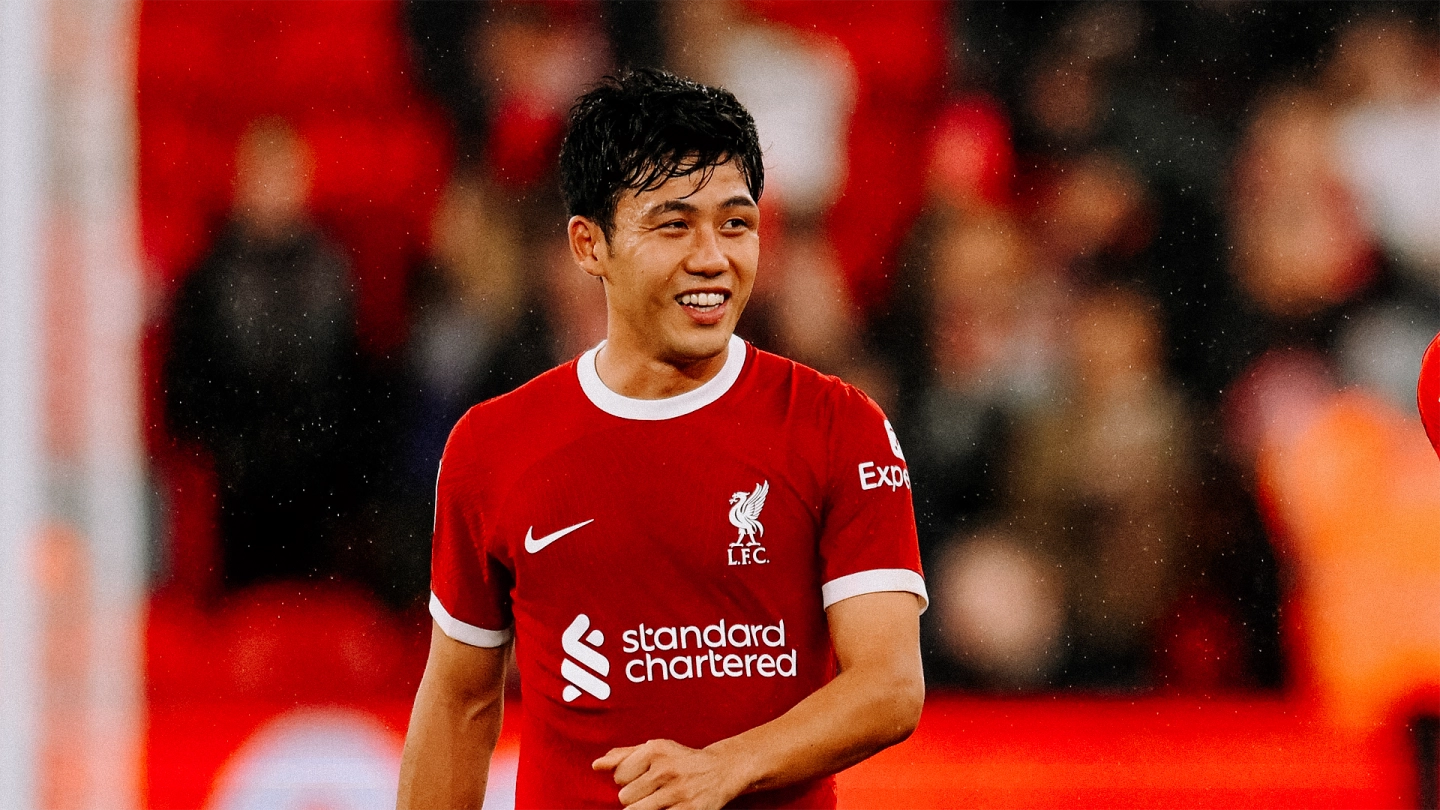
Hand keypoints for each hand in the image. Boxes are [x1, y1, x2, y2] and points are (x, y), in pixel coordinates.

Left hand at [592, 738, 746, 808]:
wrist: (721, 770)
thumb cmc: (680, 759)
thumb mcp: (655, 749)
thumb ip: (623, 755)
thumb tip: (596, 766)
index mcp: (655, 750)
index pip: (619, 777)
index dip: (628, 780)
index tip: (642, 777)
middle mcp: (665, 769)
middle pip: (625, 797)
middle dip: (635, 797)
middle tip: (652, 790)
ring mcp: (677, 792)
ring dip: (644, 809)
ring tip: (657, 800)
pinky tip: (666, 806)